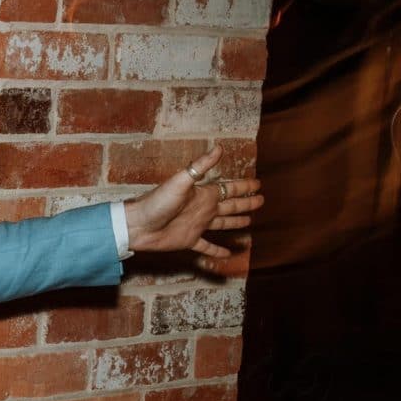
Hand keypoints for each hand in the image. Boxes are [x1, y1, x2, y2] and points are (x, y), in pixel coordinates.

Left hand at [122, 146, 263, 271]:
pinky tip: (228, 253)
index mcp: (203, 194)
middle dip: (246, 203)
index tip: (258, 183)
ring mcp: (197, 226)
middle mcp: (203, 209)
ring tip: (249, 222)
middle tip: (261, 200)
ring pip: (222, 224)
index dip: (244, 186)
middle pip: (230, 205)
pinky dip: (217, 250)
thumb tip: (219, 147)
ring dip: (236, 222)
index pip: (229, 189)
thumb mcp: (180, 181)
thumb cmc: (157, 202)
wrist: (138, 225)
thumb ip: (200, 166)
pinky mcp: (189, 241)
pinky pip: (207, 247)